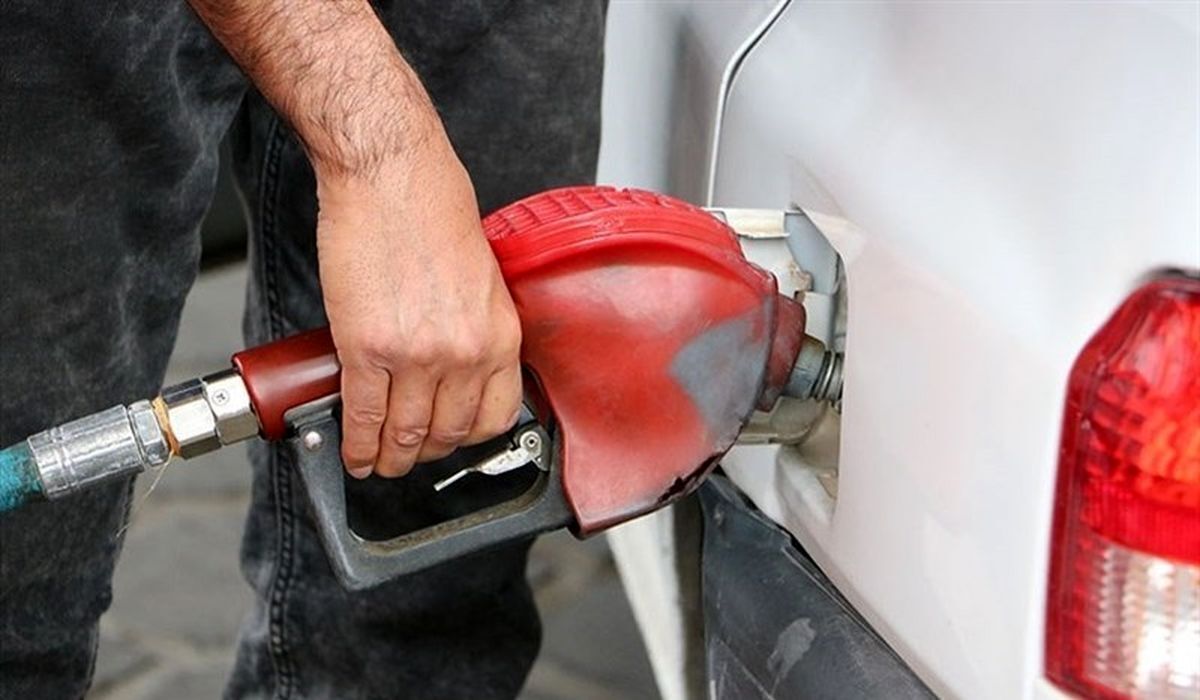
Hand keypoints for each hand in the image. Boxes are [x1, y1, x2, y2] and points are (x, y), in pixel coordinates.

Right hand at [314, 133, 522, 478]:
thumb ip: (475, 330)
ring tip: (377, 462)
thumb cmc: (432, 212)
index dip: (467, 439)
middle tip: (408, 457)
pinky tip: (352, 451)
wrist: (391, 177)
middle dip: (425, 454)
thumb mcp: (481, 280)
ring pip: (406, 434)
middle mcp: (466, 353)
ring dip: (389, 459)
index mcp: (500, 335)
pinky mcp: (369, 349)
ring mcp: (418, 356)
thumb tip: (456, 371)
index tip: (451, 442)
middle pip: (448, 433)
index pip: (495, 417)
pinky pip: (365, 417)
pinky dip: (357, 444)